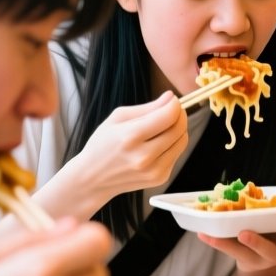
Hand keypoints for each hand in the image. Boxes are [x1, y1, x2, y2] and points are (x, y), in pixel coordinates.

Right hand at [62, 92, 189, 209]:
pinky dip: (172, 145)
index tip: (171, 100)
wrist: (93, 178)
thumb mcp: (117, 118)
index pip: (169, 115)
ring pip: (182, 141)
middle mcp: (144, 156)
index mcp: (130, 136)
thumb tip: (171, 97)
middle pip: (179, 128)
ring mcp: (154, 170)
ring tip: (162, 127)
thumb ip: (147, 108)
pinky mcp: (160, 178)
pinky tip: (157, 145)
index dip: (174, 104)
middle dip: (179, 115)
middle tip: (170, 111)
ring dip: (178, 130)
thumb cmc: (103, 143)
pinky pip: (177, 154)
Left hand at [197, 178, 275, 271]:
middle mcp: (275, 253)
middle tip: (244, 234)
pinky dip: (214, 241)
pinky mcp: (239, 258)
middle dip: (258, 243)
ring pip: (243, 254)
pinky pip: (226, 250)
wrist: (261, 255)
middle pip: (270, 252)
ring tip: (213, 234)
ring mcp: (256, 259)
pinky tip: (202, 232)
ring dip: (228, 244)